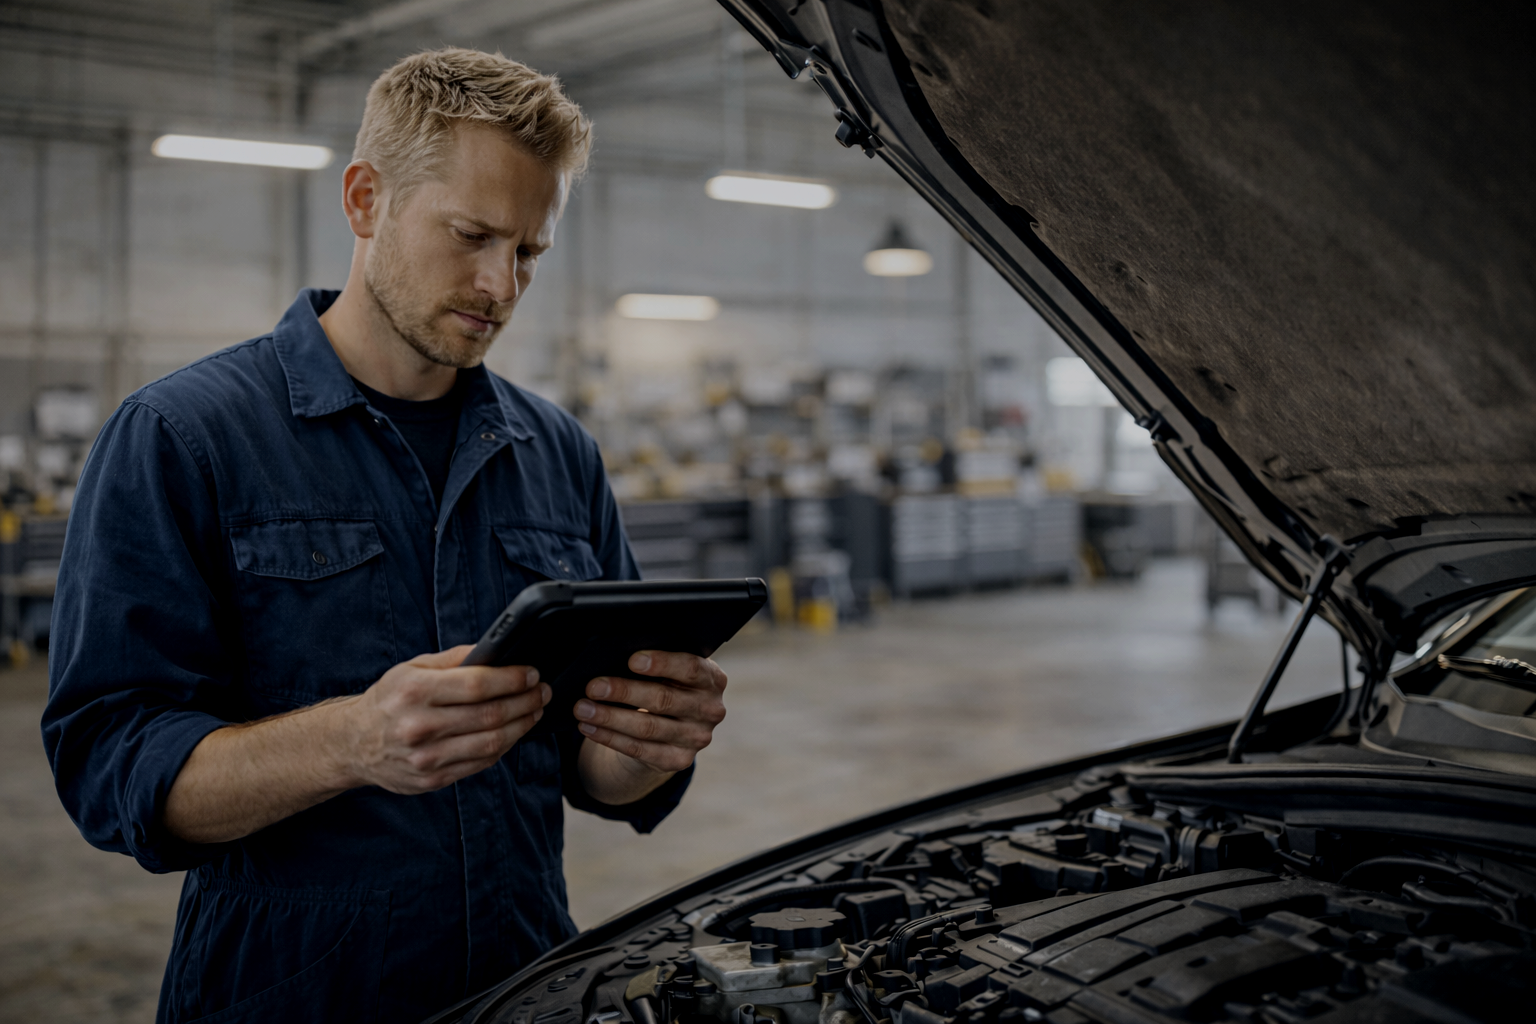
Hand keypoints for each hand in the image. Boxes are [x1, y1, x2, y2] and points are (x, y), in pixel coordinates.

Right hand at [337, 645, 549, 793]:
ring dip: (522, 726)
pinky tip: (512, 733)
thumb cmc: (389, 700)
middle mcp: (419, 726)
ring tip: (534, 712)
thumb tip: (497, 650)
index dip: (513, 679)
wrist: (353, 744)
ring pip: (491, 743)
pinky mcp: (432, 779)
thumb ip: (455, 659)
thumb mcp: (412, 668)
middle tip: (542, 692)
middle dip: (525, 702)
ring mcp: (426, 757)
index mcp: (415, 691)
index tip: (532, 673)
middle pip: (490, 715)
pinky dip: (503, 747)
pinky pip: (480, 763)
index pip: (478, 685)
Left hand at [573, 651, 726, 795]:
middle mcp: (711, 710)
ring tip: (583, 708)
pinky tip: (590, 727)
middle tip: (593, 687)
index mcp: (713, 679)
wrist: (676, 727)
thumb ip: (659, 664)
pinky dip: (610, 738)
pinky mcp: (679, 760)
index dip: (662, 664)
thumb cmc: (669, 686)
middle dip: (624, 692)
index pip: (690, 668)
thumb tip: (616, 658)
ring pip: (647, 728)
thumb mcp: (673, 672)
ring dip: (610, 718)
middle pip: (663, 699)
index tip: (631, 660)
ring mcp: (697, 738)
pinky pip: (639, 749)